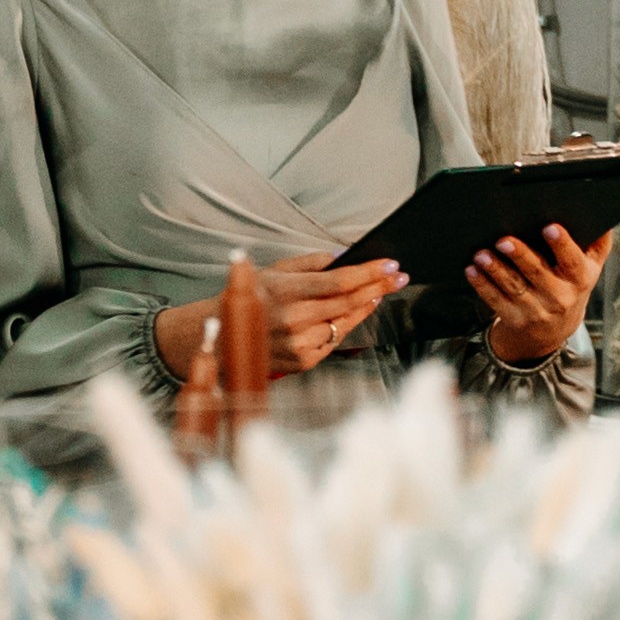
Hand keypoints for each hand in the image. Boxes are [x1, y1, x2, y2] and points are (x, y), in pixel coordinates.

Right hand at [153, 254, 402, 385]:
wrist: (222, 338)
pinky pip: (334, 341)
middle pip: (349, 302)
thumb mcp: (274, 271)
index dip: (370, 273)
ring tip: (378, 293)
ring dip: (365, 307)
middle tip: (397, 277)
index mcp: (286, 292)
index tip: (390, 266)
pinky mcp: (303, 362)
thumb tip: (343, 257)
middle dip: (378, 287)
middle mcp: (294, 320)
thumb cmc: (250, 300)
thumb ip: (310, 264)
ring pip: (345, 323)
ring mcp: (300, 344)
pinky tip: (353, 314)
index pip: (339, 281)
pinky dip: (345, 326)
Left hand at [475, 220, 610, 365]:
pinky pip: (496, 301)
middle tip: (504, 239)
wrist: (555, 330)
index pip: (572, 260)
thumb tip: (602, 211)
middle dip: (520, 255)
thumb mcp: (590, 267)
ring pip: (514, 287)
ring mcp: (537, 310)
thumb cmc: (571, 285)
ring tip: (481, 254)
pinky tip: (472, 270)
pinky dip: (482, 285)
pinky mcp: (515, 319)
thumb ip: (598, 242)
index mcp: (580, 278)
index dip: (562, 244)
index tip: (549, 227)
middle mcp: (560, 296)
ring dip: (496, 270)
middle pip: (538, 273)